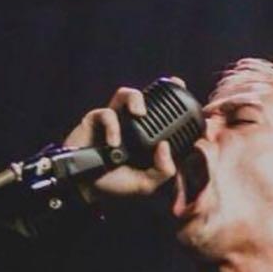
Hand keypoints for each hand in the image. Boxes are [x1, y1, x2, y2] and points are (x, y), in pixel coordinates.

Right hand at [62, 77, 187, 201]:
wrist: (85, 187)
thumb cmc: (115, 183)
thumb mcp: (145, 184)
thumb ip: (162, 171)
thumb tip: (166, 146)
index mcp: (146, 138)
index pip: (162, 117)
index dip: (175, 103)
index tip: (187, 94)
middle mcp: (132, 125)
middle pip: (146, 97)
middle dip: (160, 88)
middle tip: (173, 84)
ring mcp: (114, 120)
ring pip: (126, 94)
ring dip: (135, 98)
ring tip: (139, 113)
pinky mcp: (95, 119)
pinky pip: (107, 113)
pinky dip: (112, 126)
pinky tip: (113, 143)